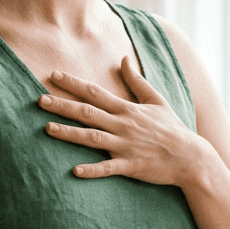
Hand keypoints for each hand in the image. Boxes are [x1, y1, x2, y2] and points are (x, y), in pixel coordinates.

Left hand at [39, 58, 202, 185]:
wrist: (191, 156)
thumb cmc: (172, 128)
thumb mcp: (156, 100)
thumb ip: (137, 80)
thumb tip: (124, 58)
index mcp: (127, 109)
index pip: (95, 93)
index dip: (73, 84)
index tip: (53, 75)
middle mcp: (123, 125)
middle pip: (87, 113)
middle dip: (62, 105)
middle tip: (39, 99)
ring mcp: (125, 146)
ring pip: (92, 138)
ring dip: (69, 133)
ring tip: (47, 128)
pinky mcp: (130, 165)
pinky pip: (108, 168)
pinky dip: (92, 170)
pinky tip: (75, 170)